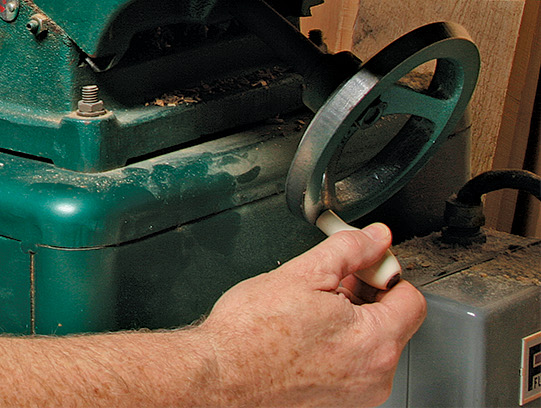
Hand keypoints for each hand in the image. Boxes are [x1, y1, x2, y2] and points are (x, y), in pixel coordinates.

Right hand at [192, 223, 425, 406]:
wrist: (219, 377)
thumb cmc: (250, 334)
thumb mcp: (302, 274)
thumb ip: (349, 250)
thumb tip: (375, 238)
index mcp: (376, 342)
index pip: (411, 298)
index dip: (383, 273)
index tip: (360, 266)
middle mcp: (375, 376)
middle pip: (391, 323)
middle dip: (362, 297)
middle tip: (325, 285)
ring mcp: (357, 396)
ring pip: (369, 346)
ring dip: (347, 323)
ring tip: (306, 312)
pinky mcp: (337, 404)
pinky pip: (350, 367)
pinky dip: (334, 348)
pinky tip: (302, 336)